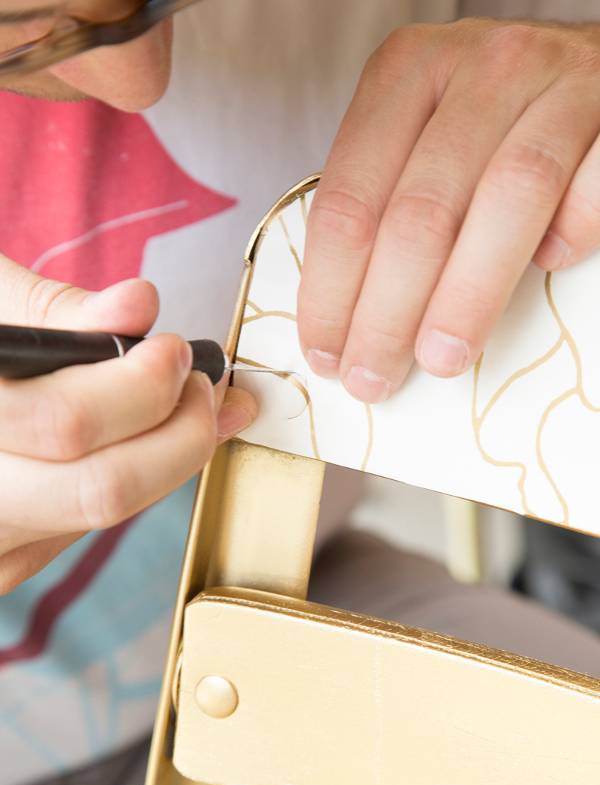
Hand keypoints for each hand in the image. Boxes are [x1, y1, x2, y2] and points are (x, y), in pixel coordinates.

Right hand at [0, 256, 256, 593]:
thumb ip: (51, 308)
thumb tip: (136, 306)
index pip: (66, 423)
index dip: (141, 387)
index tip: (174, 351)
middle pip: (102, 489)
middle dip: (178, 433)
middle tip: (201, 387)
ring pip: (105, 515)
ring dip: (167, 458)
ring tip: (189, 407)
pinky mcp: (8, 562)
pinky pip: (91, 526)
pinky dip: (137, 478)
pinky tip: (149, 439)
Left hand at [299, 18, 599, 401]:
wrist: (588, 62)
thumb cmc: (490, 119)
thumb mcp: (418, 137)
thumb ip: (383, 200)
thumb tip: (344, 321)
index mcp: (405, 73)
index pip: (349, 201)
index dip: (330, 291)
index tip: (324, 355)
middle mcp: (478, 67)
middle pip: (419, 212)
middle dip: (386, 313)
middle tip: (372, 378)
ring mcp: (554, 82)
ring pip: (506, 199)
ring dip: (467, 295)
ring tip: (440, 359)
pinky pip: (593, 181)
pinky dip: (573, 229)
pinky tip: (551, 267)